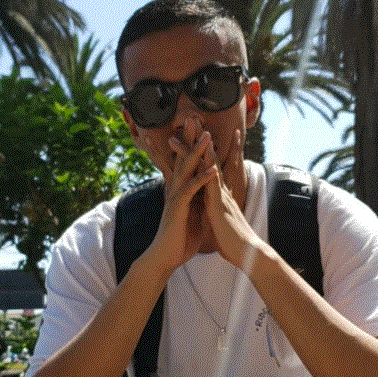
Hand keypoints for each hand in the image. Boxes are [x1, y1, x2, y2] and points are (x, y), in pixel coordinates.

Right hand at [144, 118, 216, 272]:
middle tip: (194, 118)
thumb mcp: (192, 216)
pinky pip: (190, 191)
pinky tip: (211, 170)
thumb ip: (197, 202)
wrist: (166, 258)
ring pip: (186, 170)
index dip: (190, 145)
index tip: (197, 128)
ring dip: (197, 153)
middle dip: (188, 139)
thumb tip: (204, 194)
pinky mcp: (178, 210)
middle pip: (182, 159)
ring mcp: (176, 199)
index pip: (185, 163)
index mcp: (180, 191)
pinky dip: (201, 180)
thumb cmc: (179, 239)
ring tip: (207, 137)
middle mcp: (175, 191)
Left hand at [201, 129, 261, 268]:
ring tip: (186, 130)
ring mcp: (220, 195)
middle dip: (197, 142)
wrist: (247, 254)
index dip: (198, 155)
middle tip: (189, 121)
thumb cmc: (235, 244)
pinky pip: (210, 179)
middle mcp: (219, 192)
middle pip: (207, 161)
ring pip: (207, 165)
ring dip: (196, 147)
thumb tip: (211, 217)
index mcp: (217, 198)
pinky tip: (200, 152)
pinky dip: (206, 165)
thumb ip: (215, 217)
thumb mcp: (220, 227)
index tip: (189, 139)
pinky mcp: (219, 203)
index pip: (206, 172)